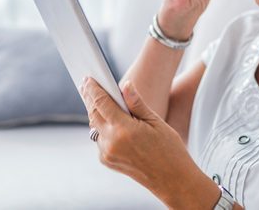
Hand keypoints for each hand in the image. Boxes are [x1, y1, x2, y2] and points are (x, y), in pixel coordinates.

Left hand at [80, 78, 219, 208]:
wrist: (172, 180)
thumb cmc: (169, 149)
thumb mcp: (156, 121)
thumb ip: (137, 103)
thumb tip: (125, 84)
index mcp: (124, 129)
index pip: (102, 102)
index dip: (93, 89)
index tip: (88, 78)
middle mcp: (112, 142)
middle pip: (93, 113)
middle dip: (89, 98)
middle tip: (86, 85)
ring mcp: (107, 153)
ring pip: (94, 126)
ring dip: (95, 112)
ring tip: (96, 99)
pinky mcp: (107, 160)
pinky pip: (100, 139)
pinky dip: (102, 127)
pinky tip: (108, 120)